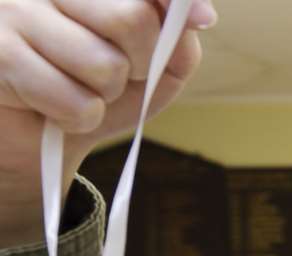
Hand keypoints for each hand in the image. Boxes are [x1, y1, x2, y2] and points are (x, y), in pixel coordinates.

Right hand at [0, 0, 214, 244]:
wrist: (38, 134)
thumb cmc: (95, 88)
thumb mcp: (151, 64)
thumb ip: (176, 35)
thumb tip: (200, 14)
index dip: (172, 2)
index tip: (200, 18)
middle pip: (132, 20)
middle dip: (141, 62)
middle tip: (116, 73)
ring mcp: (15, 14)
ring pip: (105, 66)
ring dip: (103, 95)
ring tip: (77, 89)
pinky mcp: (0, 55)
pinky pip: (74, 101)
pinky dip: (78, 118)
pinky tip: (51, 108)